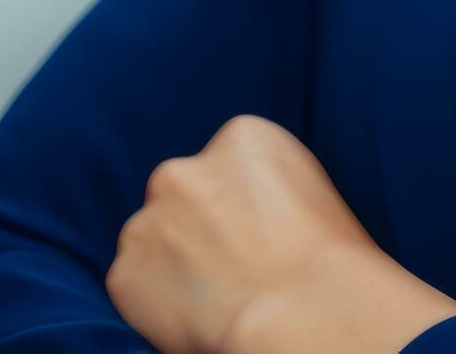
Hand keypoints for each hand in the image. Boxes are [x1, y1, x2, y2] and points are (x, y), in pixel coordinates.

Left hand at [106, 112, 455, 353]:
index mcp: (242, 137)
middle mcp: (184, 169)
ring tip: (216, 297)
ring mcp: (147, 221)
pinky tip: (196, 318)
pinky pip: (134, 285)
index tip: (256, 233)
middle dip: (197, 226)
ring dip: (172, 262)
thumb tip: (247, 217)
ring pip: (152, 240)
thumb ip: (265, 188)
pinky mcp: (124, 273)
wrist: (305, 313)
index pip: (225, 164)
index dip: (240, 205)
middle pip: (181, 194)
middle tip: (232, 266)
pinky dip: (154, 302)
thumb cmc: (330, 262)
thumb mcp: (313, 192)